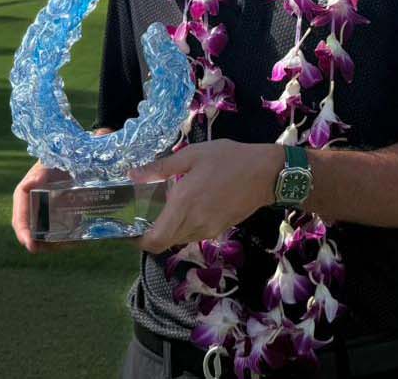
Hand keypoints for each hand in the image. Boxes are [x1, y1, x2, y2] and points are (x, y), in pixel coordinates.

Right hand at [12, 161, 71, 253]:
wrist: (67, 162)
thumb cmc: (52, 163)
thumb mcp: (45, 166)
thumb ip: (38, 174)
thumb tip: (30, 183)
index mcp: (22, 200)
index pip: (20, 222)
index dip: (24, 234)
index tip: (30, 244)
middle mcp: (31, 212)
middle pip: (32, 235)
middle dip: (42, 245)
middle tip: (57, 247)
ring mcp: (44, 218)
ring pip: (46, 238)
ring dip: (57, 244)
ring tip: (71, 243)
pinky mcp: (57, 219)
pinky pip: (59, 234)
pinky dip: (68, 240)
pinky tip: (80, 240)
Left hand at [129, 140, 282, 253]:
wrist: (266, 173)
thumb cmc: (228, 159)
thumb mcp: (192, 155)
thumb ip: (161, 168)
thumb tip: (133, 175)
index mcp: (183, 204)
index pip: (155, 240)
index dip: (139, 241)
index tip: (131, 230)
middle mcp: (193, 223)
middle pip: (165, 242)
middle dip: (153, 232)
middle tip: (147, 214)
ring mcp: (208, 229)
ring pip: (180, 239)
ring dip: (171, 228)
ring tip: (170, 207)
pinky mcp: (219, 229)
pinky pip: (195, 234)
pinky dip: (186, 225)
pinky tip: (190, 206)